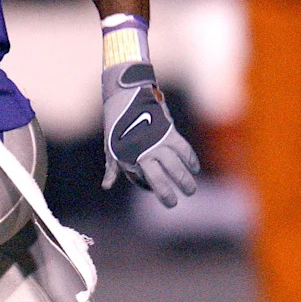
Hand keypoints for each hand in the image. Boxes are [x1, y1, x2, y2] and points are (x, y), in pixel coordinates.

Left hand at [101, 62, 199, 207]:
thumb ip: (112, 168)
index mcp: (131, 158)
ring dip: (185, 179)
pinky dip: (190, 159)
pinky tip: (194, 168)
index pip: (143, 180)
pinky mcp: (170, 132)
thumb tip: (106, 186)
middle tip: (173, 204)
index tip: (159, 194)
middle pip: (162, 177)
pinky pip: (184, 149)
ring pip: (176, 165)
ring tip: (191, 190)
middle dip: (168, 192)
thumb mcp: (111, 148)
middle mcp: (146, 152)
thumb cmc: (117, 126)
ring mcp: (159, 142)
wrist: (127, 98)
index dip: (150, 189)